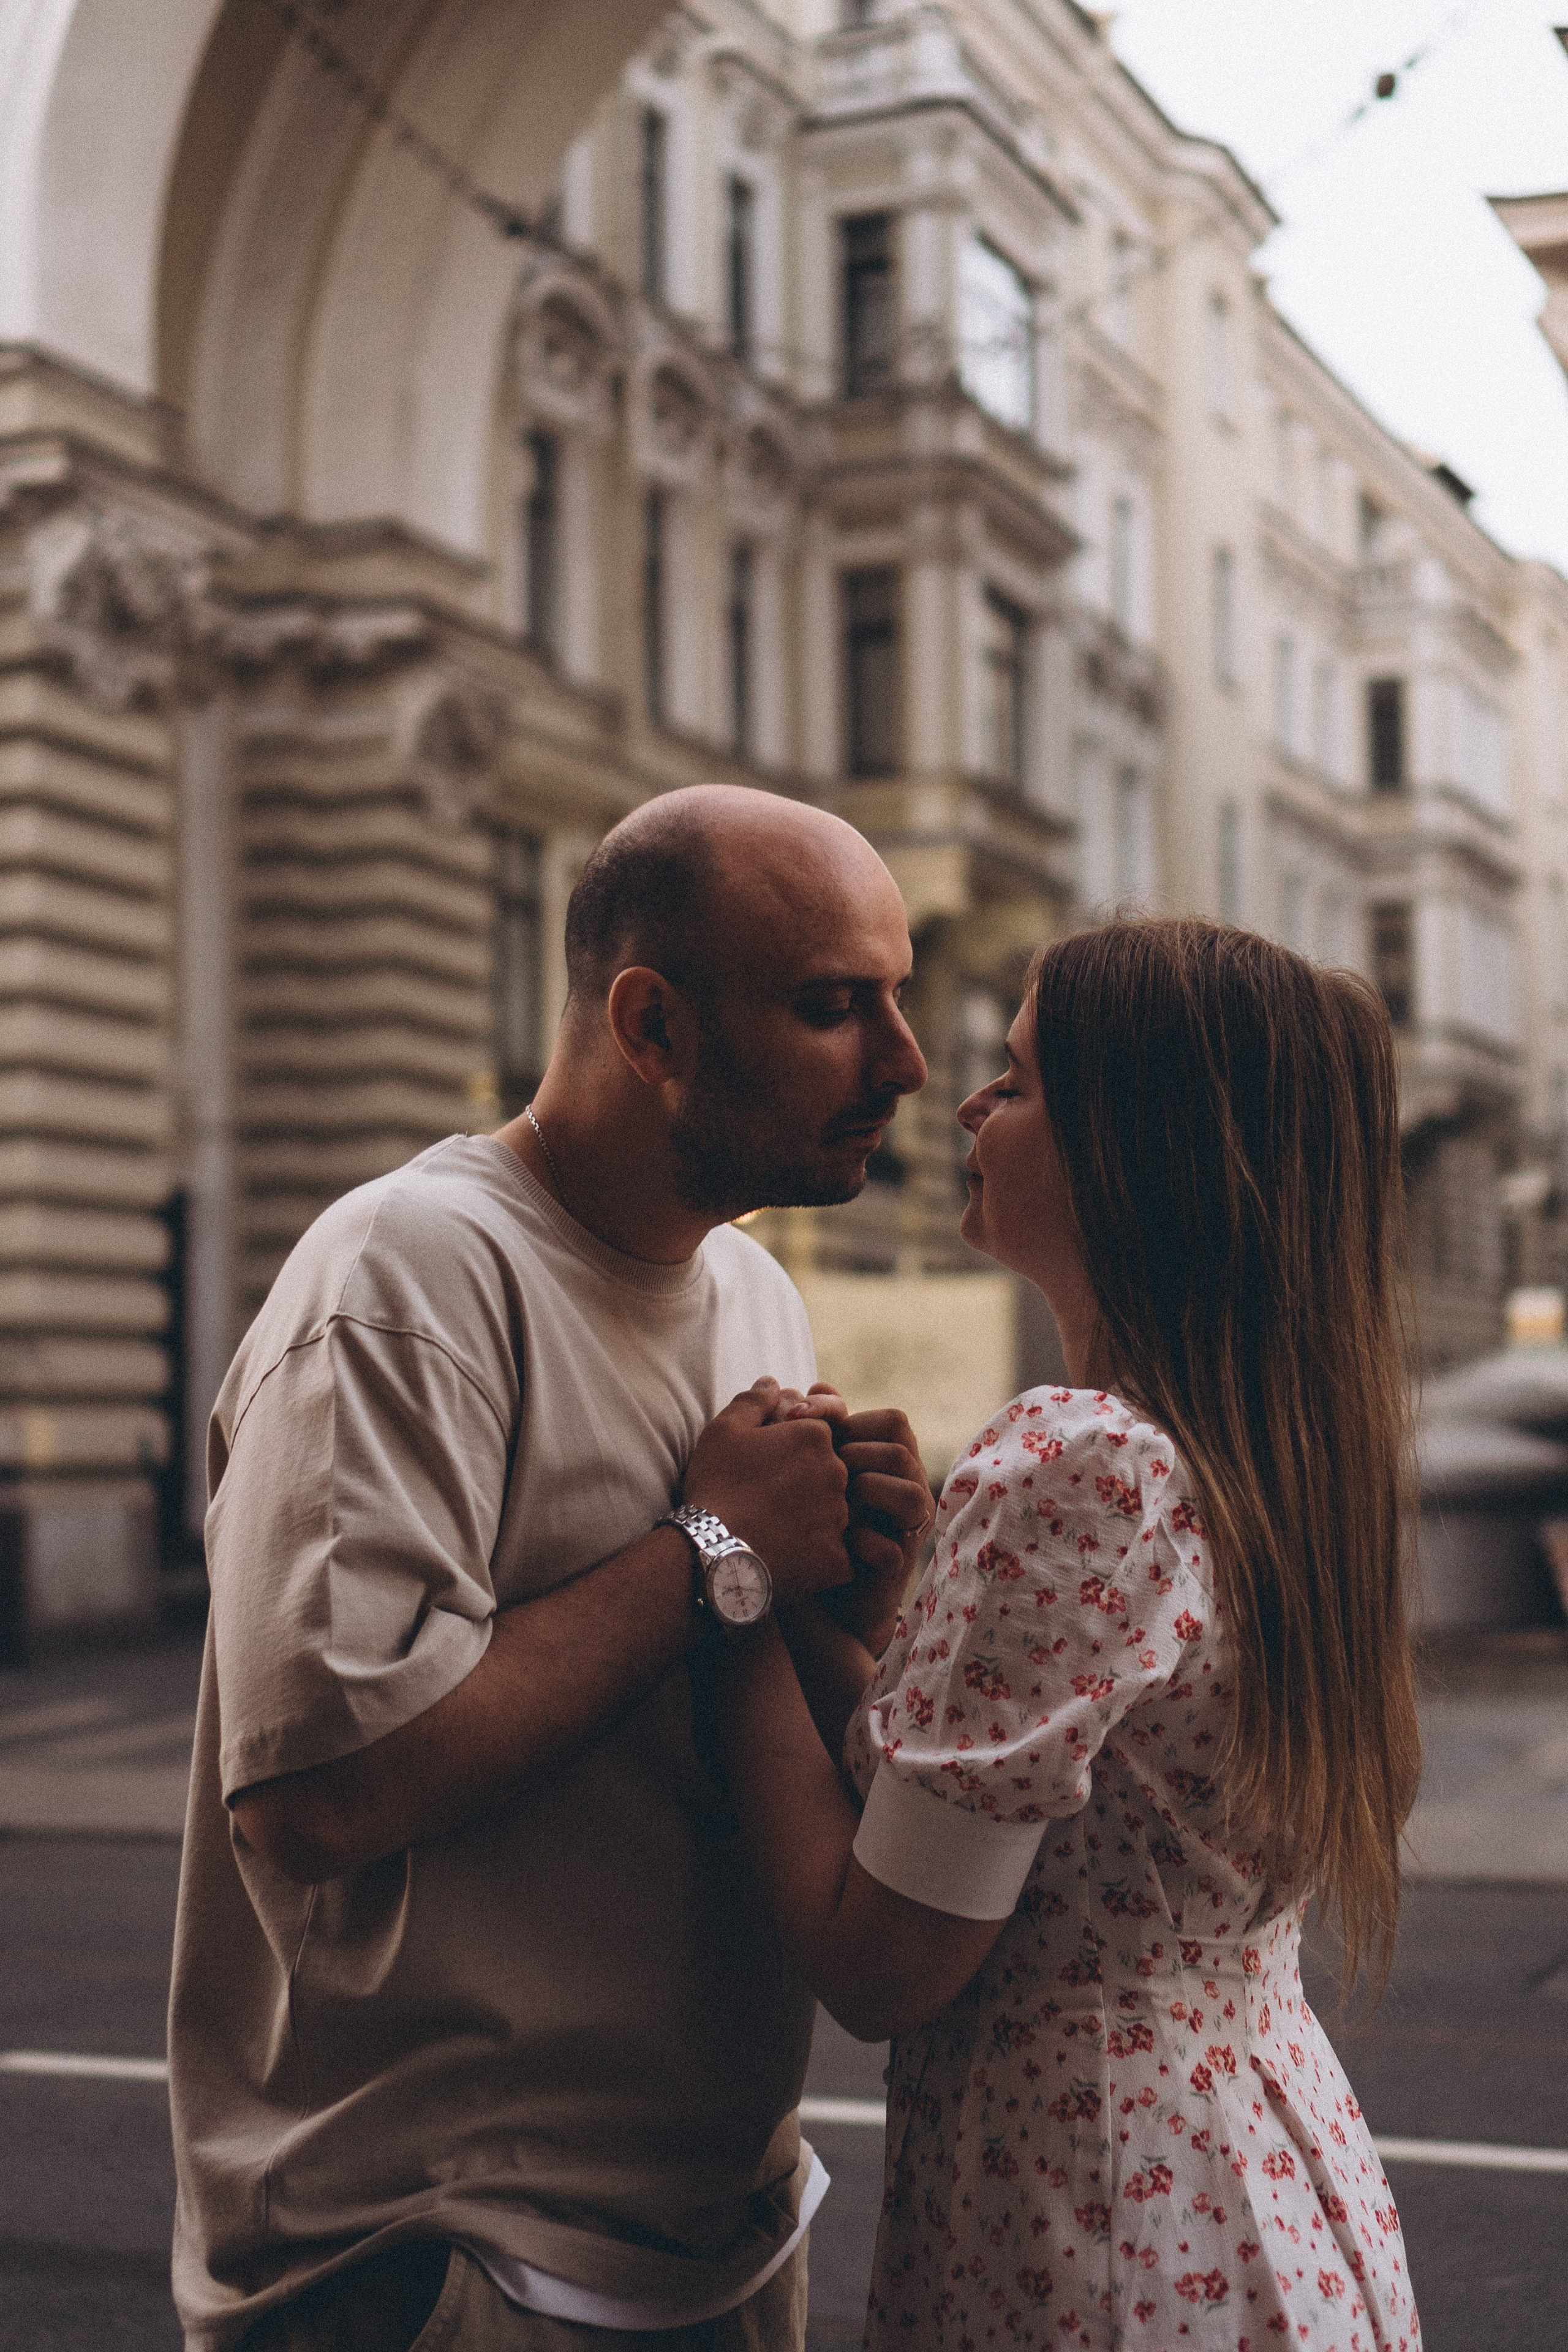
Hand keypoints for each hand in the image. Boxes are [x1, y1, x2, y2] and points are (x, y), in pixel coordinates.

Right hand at [683, 1378, 850, 1602]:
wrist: (712, 1550)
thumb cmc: (716, 1485)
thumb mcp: (724, 1430)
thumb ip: (754, 1401)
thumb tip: (774, 1383)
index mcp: (815, 1438)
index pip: (817, 1437)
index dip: (791, 1451)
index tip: (768, 1468)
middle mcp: (837, 1473)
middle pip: (830, 1473)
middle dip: (805, 1484)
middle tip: (768, 1501)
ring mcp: (841, 1518)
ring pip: (835, 1514)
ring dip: (812, 1520)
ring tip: (773, 1531)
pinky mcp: (839, 1559)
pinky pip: (837, 1554)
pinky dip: (816, 1557)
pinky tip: (787, 1557)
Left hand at [831, 1404, 932, 1650]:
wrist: (814, 1592)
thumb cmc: (810, 1522)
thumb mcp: (810, 1470)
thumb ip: (816, 1430)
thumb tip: (816, 1386)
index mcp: (890, 1461)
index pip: (894, 1420)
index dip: (851, 1415)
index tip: (802, 1420)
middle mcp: (908, 1488)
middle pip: (902, 1450)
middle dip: (856, 1455)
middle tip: (821, 1470)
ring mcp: (907, 1529)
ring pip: (911, 1493)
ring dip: (866, 1492)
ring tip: (833, 1502)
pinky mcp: (897, 1567)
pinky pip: (891, 1549)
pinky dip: (859, 1543)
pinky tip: (832, 1542)